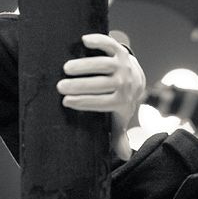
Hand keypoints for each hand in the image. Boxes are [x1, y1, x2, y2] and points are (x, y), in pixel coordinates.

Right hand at [56, 34, 145, 159]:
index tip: (66, 102)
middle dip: (80, 85)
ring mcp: (122, 65)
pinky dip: (98, 41)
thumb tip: (125, 157)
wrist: (136, 79)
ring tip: (66, 68)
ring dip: (84, 65)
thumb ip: (118, 136)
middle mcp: (124, 82)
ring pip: (103, 64)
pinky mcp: (119, 51)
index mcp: (122, 100)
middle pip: (102, 83)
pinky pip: (109, 44)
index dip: (84, 102)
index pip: (102, 103)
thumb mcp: (119, 119)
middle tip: (60, 86)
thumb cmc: (120, 101)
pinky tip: (82, 40)